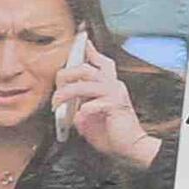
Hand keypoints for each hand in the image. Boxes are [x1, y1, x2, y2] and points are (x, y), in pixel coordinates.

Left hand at [56, 44, 160, 168]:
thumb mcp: (91, 117)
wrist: (131, 148)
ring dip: (66, 93)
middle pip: (85, 69)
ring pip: (84, 83)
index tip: (81, 40)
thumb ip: (82, 106)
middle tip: (57, 87)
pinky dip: (81, 112)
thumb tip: (70, 105)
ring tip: (57, 103)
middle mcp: (114, 85)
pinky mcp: (115, 106)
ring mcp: (115, 94)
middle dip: (66, 75)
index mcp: (111, 86)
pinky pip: (91, 104)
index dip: (90, 50)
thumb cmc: (114, 134)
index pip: (101, 62)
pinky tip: (80, 120)